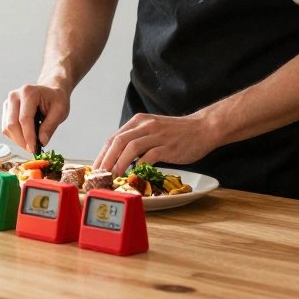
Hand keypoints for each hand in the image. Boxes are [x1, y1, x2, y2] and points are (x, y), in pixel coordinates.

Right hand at [2, 83, 69, 154]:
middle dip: (22, 140)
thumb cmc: (56, 99)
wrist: (50, 91)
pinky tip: (25, 138)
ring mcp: (8, 102)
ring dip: (18, 140)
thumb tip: (42, 142)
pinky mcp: (6, 109)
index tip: (34, 149)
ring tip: (31, 144)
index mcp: (28, 93)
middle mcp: (15, 96)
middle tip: (33, 149)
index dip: (28, 136)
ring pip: (7, 127)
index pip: (24, 119)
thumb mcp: (60, 111)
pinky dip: (15, 136)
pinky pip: (6, 127)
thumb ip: (50, 126)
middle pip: (12, 124)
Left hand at [94, 111, 219, 173]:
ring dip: (119, 164)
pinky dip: (139, 167)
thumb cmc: (177, 132)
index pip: (114, 138)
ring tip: (113, 177)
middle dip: (106, 160)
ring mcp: (157, 135)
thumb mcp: (152, 129)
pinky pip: (149, 157)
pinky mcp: (168, 146)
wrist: (203, 128)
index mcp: (138, 121)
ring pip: (130, 148)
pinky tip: (134, 175)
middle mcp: (145, 126)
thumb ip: (137, 139)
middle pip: (118, 142)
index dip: (102, 154)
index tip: (95, 169)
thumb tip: (119, 157)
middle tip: (99, 175)